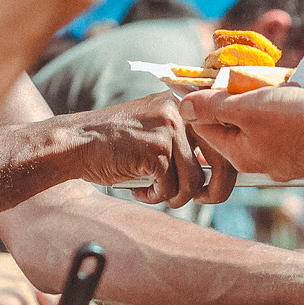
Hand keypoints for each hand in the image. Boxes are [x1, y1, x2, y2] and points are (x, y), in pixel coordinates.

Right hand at [67, 92, 237, 207]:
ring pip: (193, 181)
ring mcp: (169, 129)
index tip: (216, 184)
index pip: (224, 136)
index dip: (226, 167)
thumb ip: (187, 141)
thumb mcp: (157, 128)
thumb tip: (222, 171)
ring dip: (175, 197)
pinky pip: (170, 188)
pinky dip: (155, 197)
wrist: (77, 142)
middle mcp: (182, 111)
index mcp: (186, 103)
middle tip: (203, 200)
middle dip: (216, 190)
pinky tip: (140, 192)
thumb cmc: (117, 143)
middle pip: (221, 160)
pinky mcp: (156, 150)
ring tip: (155, 193)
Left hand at [180, 86, 303, 181]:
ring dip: (277, 91)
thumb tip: (184, 105)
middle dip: (247, 91)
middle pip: (240, 117)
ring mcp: (289, 150)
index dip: (205, 98)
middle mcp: (262, 156)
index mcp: (240, 153)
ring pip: (271, 112)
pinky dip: (301, 96)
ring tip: (291, 83)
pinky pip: (297, 113)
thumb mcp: (248, 109)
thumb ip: (214, 106)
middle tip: (257, 77)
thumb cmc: (301, 124)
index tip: (211, 76)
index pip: (207, 125)